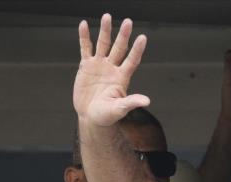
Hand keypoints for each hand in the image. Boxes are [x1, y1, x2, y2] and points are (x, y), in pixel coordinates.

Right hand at [74, 13, 150, 127]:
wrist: (91, 116)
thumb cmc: (107, 115)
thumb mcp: (119, 109)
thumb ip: (131, 102)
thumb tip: (146, 101)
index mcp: (122, 78)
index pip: (132, 60)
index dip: (137, 50)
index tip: (142, 37)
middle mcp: (113, 68)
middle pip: (119, 48)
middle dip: (123, 35)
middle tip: (128, 21)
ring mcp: (100, 65)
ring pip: (103, 44)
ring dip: (105, 31)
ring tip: (107, 16)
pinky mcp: (86, 66)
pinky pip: (86, 48)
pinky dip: (84, 37)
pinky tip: (83, 24)